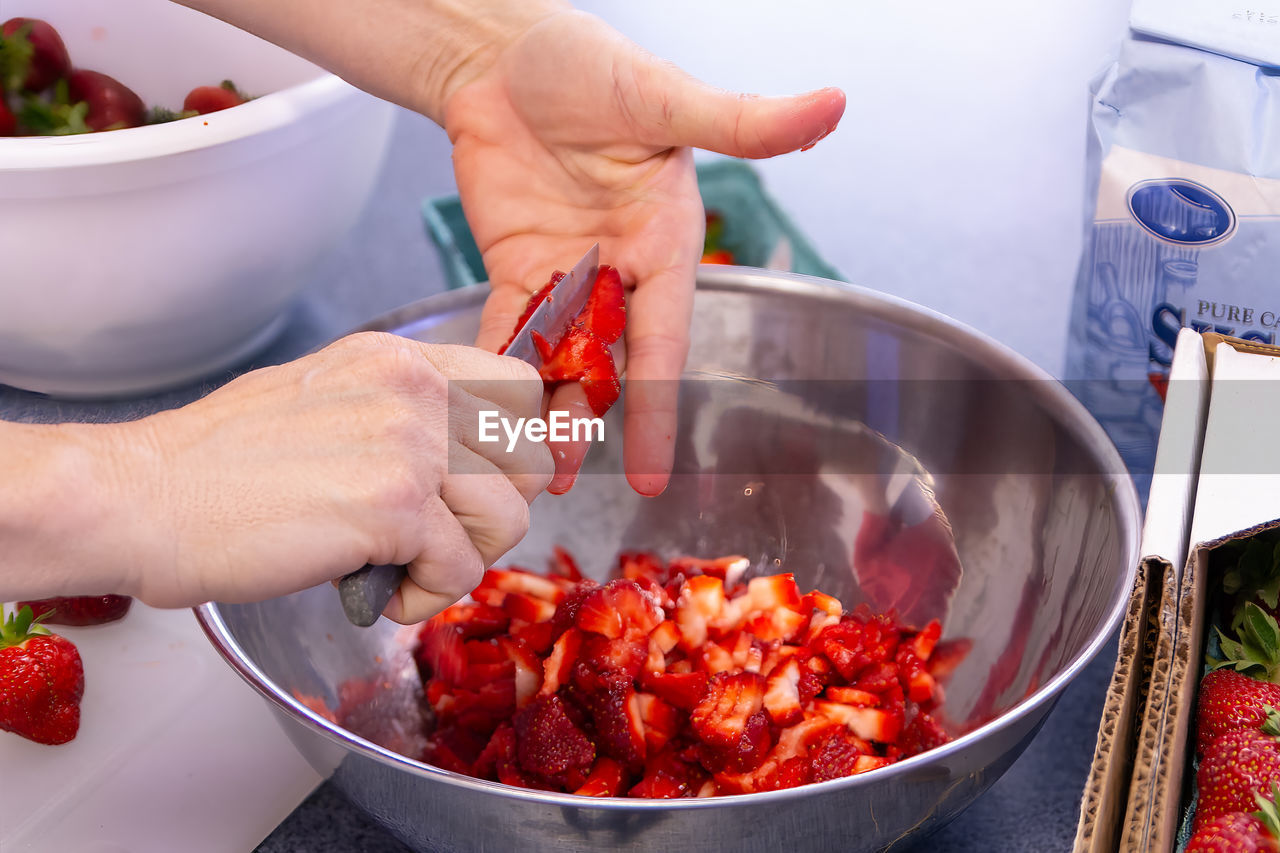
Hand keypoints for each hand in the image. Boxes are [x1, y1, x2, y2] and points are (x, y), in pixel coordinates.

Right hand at [86, 333, 551, 622]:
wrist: (143, 498)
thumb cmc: (221, 465)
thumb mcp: (328, 401)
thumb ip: (402, 415)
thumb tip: (467, 461)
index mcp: (400, 361)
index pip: (518, 387)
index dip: (524, 445)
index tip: (501, 487)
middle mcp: (415, 390)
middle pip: (527, 457)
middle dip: (496, 510)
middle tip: (441, 537)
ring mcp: (409, 444)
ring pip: (509, 518)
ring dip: (464, 560)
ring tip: (403, 568)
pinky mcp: (393, 507)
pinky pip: (461, 569)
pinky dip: (425, 597)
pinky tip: (377, 591)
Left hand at [445, 10, 844, 494]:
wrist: (503, 51)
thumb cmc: (589, 64)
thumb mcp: (664, 98)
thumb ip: (743, 121)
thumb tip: (833, 103)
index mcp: (666, 242)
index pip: (665, 342)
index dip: (660, 409)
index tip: (654, 474)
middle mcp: (619, 268)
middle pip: (607, 364)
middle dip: (586, 424)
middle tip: (559, 481)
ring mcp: (565, 273)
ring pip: (555, 357)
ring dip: (538, 409)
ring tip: (517, 466)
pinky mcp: (515, 265)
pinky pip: (506, 327)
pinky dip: (495, 365)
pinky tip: (482, 408)